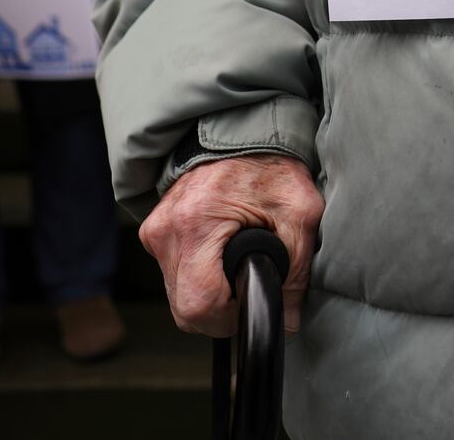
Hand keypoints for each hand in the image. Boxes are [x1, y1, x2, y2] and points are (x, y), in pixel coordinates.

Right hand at [139, 153, 322, 337]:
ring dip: (207, 294)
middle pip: (184, 308)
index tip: (250, 302)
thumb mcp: (299, 215)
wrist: (245, 131)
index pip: (198, 304)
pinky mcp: (154, 229)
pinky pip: (172, 274)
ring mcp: (155, 229)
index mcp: (197, 223)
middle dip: (220, 312)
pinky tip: (219, 255)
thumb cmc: (273, 167)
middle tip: (247, 286)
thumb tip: (287, 321)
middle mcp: (166, 229)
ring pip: (176, 295)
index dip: (229, 317)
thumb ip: (296, 271)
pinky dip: (197, 275)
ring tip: (236, 264)